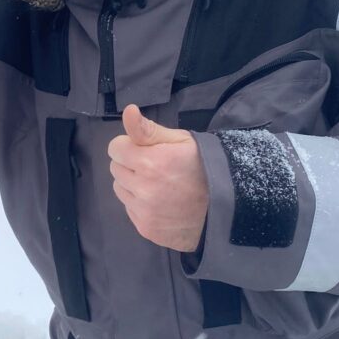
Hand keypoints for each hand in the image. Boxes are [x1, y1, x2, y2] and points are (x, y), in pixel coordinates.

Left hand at [108, 105, 208, 252]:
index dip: (129, 146)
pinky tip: (159, 201)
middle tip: (154, 167)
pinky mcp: (145, 228)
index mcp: (150, 162)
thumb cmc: (202, 167)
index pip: (115, 148)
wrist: (223, 207)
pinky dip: (139, 203)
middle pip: (115, 168)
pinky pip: (129, 208)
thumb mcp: (181, 141)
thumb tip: (128, 111)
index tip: (144, 149)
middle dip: (130, 164)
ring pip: (120, 189)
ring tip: (157, 184)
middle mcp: (143, 188)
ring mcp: (143, 211)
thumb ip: (149, 129)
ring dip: (132, 184)